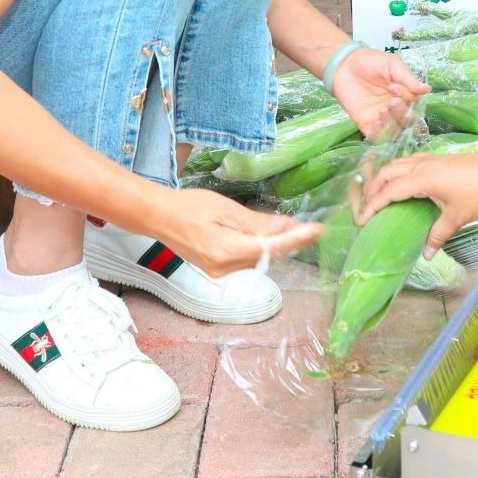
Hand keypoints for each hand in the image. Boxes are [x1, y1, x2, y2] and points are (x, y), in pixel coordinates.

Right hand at [154, 188, 323, 276]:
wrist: (160, 216)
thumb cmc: (189, 206)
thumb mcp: (226, 209)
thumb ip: (257, 223)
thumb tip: (286, 228)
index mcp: (225, 251)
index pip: (271, 248)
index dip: (297, 239)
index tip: (318, 230)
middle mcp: (224, 268)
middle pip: (267, 256)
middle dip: (290, 242)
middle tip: (309, 227)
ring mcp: (220, 272)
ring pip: (258, 259)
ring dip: (276, 245)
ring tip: (292, 229)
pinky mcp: (217, 270)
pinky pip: (247, 260)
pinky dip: (260, 248)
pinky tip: (266, 236)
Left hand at [331, 47, 429, 138]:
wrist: (343, 64)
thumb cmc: (369, 61)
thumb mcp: (392, 64)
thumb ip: (408, 78)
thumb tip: (427, 89)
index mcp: (403, 94)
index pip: (413, 103)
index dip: (407, 98)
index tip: (394, 86)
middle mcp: (395, 108)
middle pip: (407, 120)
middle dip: (401, 112)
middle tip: (391, 101)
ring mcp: (381, 117)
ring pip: (395, 130)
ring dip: (392, 123)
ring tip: (382, 110)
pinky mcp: (366, 123)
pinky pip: (377, 136)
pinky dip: (380, 133)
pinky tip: (377, 122)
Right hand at [355, 151, 477, 257]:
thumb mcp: (457, 217)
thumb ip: (438, 235)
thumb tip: (426, 254)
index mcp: (420, 179)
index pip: (388, 192)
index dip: (372, 205)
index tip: (361, 220)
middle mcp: (418, 166)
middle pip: (385, 173)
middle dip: (372, 190)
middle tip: (367, 209)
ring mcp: (426, 159)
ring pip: (395, 165)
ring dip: (383, 179)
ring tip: (378, 196)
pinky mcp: (434, 158)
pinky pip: (406, 163)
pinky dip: (396, 173)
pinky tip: (401, 184)